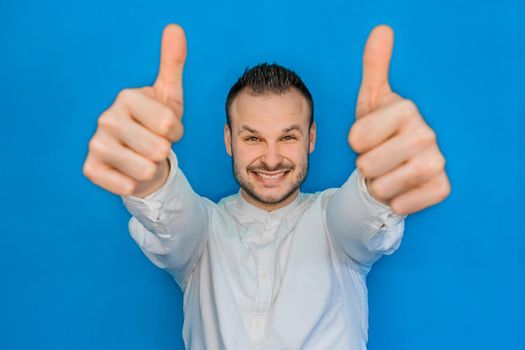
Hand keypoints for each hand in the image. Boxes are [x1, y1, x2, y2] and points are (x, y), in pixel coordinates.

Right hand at [83, 24, 186, 196]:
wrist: (142, 157)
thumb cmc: (158, 125)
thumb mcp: (170, 95)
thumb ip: (172, 63)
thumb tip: (175, 28)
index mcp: (127, 97)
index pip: (170, 124)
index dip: (176, 132)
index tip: (167, 129)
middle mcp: (106, 117)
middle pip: (159, 148)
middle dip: (164, 152)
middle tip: (154, 145)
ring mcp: (96, 144)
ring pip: (145, 169)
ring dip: (151, 169)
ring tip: (143, 157)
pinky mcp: (90, 169)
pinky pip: (126, 186)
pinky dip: (135, 184)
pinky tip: (129, 173)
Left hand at [348, 25, 450, 214]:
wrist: (395, 165)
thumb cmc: (379, 132)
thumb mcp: (371, 100)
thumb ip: (375, 66)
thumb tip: (382, 29)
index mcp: (406, 109)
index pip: (356, 139)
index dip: (354, 144)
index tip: (367, 139)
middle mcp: (427, 133)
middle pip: (367, 165)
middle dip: (365, 167)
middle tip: (378, 159)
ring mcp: (438, 162)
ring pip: (382, 187)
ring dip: (378, 186)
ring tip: (387, 173)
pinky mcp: (442, 188)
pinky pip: (402, 205)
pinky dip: (393, 202)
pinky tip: (401, 189)